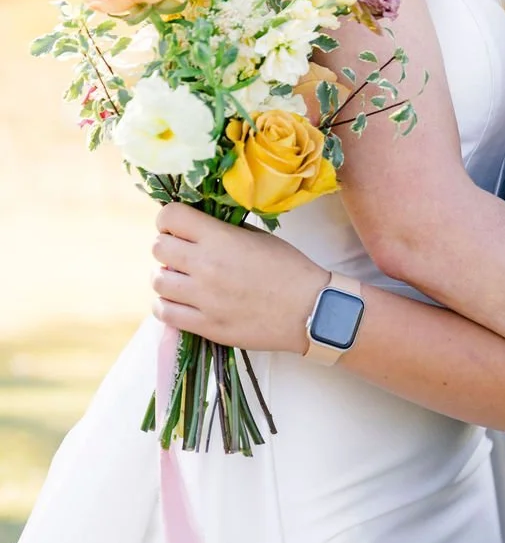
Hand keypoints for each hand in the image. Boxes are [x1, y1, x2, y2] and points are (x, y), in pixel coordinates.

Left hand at [151, 204, 328, 353]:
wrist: (310, 310)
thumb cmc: (290, 268)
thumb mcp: (259, 236)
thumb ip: (224, 230)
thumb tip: (197, 228)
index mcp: (220, 238)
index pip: (170, 217)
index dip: (169, 220)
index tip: (178, 227)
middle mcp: (206, 266)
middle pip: (158, 247)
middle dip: (168, 246)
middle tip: (182, 254)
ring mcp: (203, 298)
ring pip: (157, 281)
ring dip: (167, 277)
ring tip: (183, 280)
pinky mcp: (205, 325)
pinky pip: (164, 313)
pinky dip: (167, 304)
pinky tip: (181, 302)